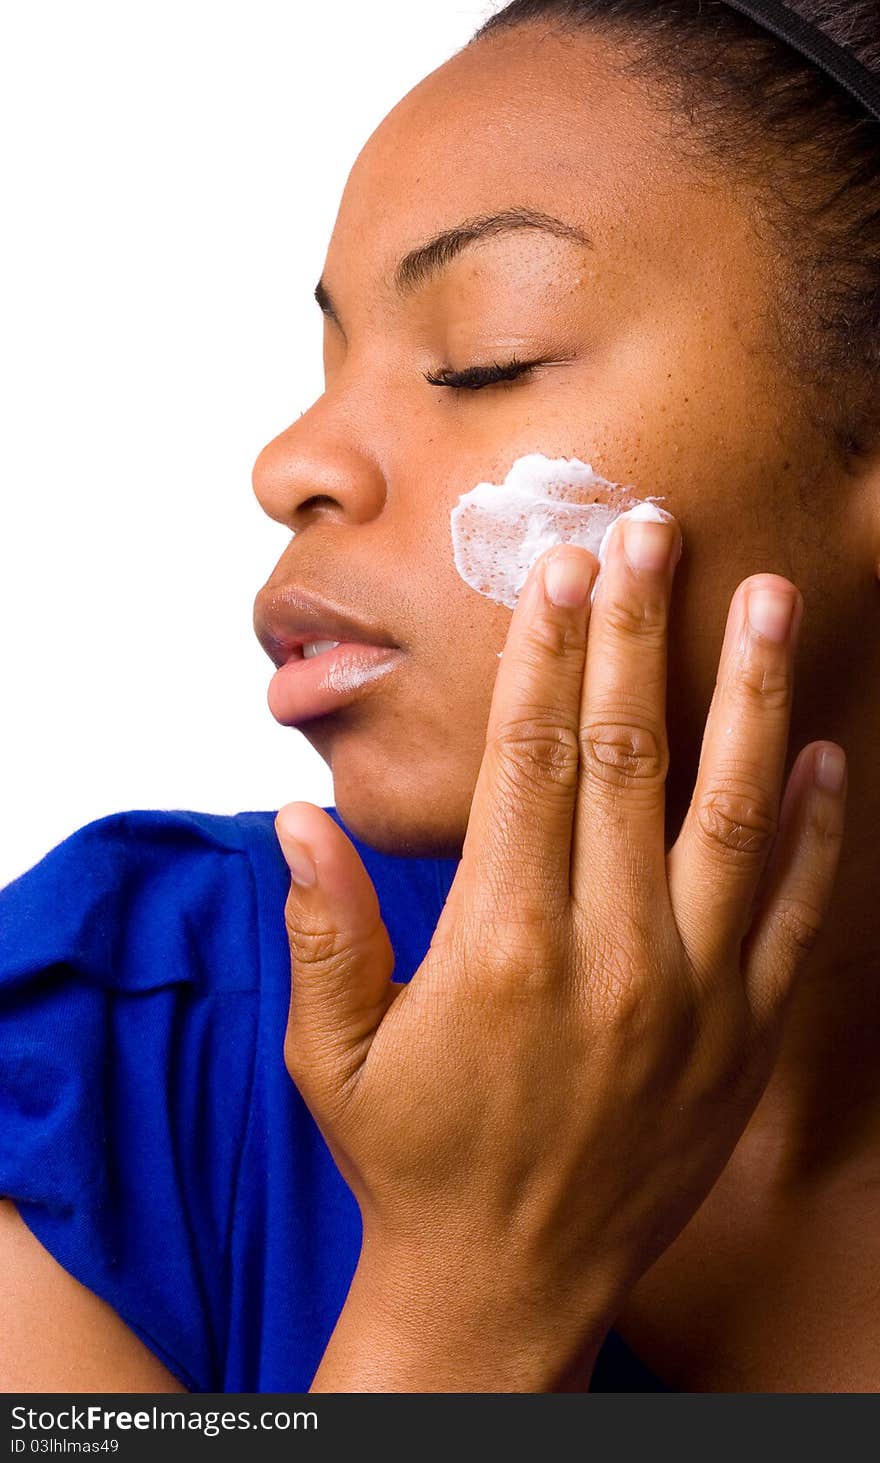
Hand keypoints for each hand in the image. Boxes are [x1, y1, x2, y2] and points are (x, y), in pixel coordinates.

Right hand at [274, 511, 845, 1390]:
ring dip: (753, 697)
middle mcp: (608, 957)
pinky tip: (824, 754)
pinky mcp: (743, 1039)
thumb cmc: (412, 1164)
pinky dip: (815, 830)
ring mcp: (692, 997)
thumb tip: (300, 818)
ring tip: (769, 599)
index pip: (529, 757)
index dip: (547, 650)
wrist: (507, 1290)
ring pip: (735, 813)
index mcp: (499, 946)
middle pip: (627, 755)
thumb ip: (323, 929)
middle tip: (657, 532)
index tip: (563, 568)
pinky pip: (794, 914)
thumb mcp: (331, 1055)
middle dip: (642, 631)